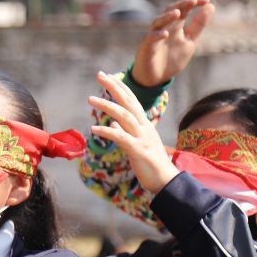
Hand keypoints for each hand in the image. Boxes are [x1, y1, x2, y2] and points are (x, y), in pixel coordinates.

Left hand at [88, 71, 179, 193]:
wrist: (167, 182)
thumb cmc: (151, 164)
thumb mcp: (136, 145)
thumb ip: (125, 132)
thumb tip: (112, 123)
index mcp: (143, 125)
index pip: (131, 100)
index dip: (120, 88)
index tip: (107, 76)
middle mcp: (144, 127)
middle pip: (128, 102)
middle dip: (114, 87)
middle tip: (100, 74)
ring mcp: (142, 138)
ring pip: (124, 116)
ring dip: (107, 106)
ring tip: (90, 99)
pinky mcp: (139, 151)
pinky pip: (121, 138)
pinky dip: (107, 132)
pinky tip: (94, 129)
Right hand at [131, 0, 214, 87]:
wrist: (156, 79)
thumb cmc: (171, 59)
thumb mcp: (190, 42)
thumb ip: (198, 26)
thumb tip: (211, 6)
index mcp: (176, 25)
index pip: (184, 9)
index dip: (194, 2)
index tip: (207, 0)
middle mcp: (164, 27)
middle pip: (171, 11)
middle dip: (181, 5)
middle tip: (193, 0)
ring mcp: (154, 36)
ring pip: (158, 22)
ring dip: (167, 17)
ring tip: (178, 13)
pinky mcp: (146, 47)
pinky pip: (150, 38)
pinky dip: (157, 35)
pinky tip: (165, 34)